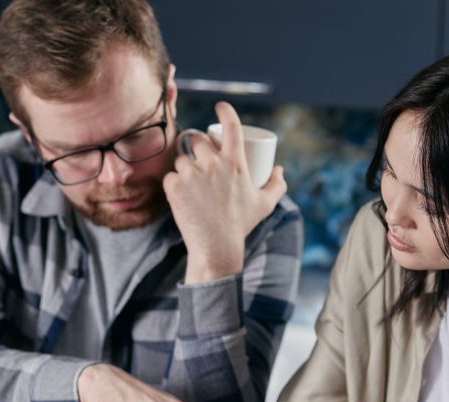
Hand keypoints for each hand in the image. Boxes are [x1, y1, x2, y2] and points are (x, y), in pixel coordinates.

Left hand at [164, 101, 286, 282]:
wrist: (216, 247)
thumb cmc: (241, 225)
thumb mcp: (264, 205)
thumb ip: (276, 185)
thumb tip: (278, 169)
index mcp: (235, 163)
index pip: (232, 127)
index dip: (226, 111)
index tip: (220, 106)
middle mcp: (213, 164)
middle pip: (198, 140)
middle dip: (197, 146)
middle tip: (198, 160)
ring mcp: (192, 174)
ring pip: (181, 159)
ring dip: (184, 167)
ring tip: (191, 183)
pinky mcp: (174, 187)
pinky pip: (170, 176)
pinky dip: (174, 184)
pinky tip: (180, 194)